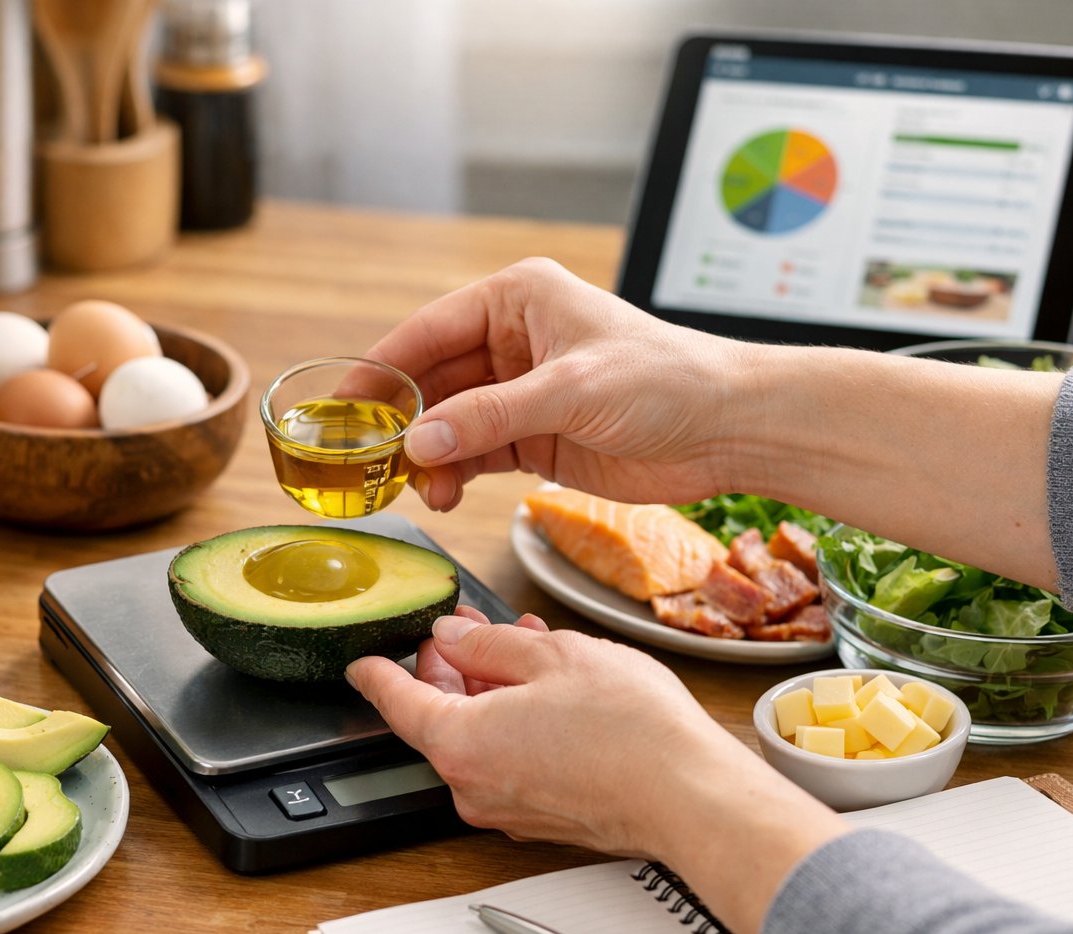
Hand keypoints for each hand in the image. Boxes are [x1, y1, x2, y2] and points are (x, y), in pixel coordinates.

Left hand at [348, 609, 848, 933]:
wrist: (691, 795)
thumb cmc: (631, 730)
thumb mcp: (552, 654)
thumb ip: (487, 642)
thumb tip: (453, 637)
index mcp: (458, 743)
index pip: (395, 702)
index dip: (376, 672)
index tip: (361, 661)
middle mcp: (472, 786)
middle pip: (439, 717)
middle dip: (454, 666)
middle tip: (475, 628)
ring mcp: (505, 810)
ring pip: (478, 737)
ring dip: (493, 690)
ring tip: (529, 648)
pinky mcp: (538, 820)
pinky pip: (507, 762)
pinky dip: (515, 724)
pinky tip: (550, 691)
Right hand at [366, 258, 751, 511]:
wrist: (730, 428)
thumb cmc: (668, 381)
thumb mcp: (571, 390)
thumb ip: (490, 417)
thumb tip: (419, 445)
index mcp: (517, 299)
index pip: (428, 331)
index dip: (380, 368)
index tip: (341, 406)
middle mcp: (511, 340)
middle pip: (431, 381)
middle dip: (401, 422)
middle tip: (366, 463)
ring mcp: (521, 391)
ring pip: (448, 424)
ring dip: (428, 457)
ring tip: (418, 489)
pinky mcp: (535, 436)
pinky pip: (474, 454)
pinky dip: (454, 475)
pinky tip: (443, 495)